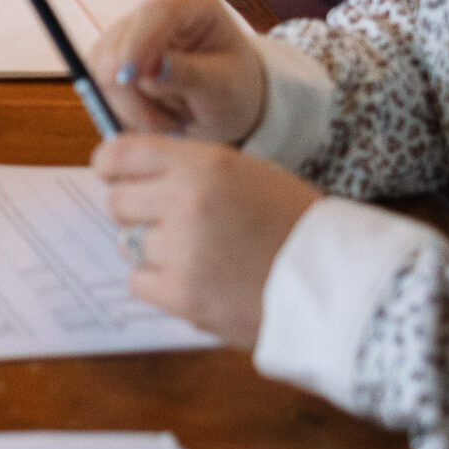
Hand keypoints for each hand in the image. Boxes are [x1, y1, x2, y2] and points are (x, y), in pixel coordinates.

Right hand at [87, 0, 267, 141]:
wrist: (224, 102)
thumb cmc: (233, 90)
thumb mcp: (223, 88)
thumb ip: (189, 76)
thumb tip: (149, 72)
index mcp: (192, 3)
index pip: (157, 11)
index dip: (138, 41)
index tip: (128, 78)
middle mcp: (154, 10)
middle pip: (119, 44)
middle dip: (135, 93)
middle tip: (172, 128)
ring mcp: (128, 32)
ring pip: (103, 71)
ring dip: (131, 109)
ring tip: (171, 125)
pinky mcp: (110, 57)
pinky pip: (98, 88)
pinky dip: (123, 113)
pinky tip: (154, 120)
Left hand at [92, 134, 321, 347]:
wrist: (336, 282)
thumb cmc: (294, 224)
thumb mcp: (246, 172)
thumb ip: (188, 167)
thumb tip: (128, 169)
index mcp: (203, 164)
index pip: (120, 153)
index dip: (111, 164)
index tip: (112, 172)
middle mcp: (186, 201)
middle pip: (116, 200)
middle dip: (135, 209)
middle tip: (165, 219)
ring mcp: (182, 251)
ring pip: (128, 242)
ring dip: (151, 246)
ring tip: (194, 252)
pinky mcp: (182, 295)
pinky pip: (140, 281)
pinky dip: (159, 282)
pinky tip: (195, 278)